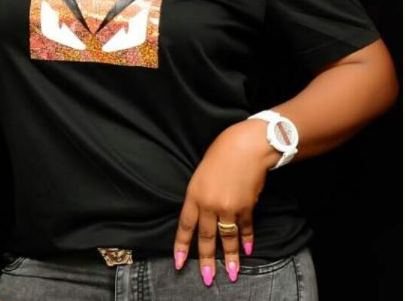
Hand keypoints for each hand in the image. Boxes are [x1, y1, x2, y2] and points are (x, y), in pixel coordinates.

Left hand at [172, 119, 280, 285]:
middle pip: (206, 238)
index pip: (185, 226)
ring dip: (230, 258)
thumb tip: (204, 213)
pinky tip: (247, 250)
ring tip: (231, 274)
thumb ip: (200, 194)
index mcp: (194, 194)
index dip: (181, 246)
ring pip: (227, 238)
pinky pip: (245, 228)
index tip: (178, 263)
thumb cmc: (222, 153)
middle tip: (207, 279)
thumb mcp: (201, 173)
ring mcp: (229, 208)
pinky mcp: (246, 207)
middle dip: (206, 260)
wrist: (246, 146)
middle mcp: (210, 204)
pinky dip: (246, 240)